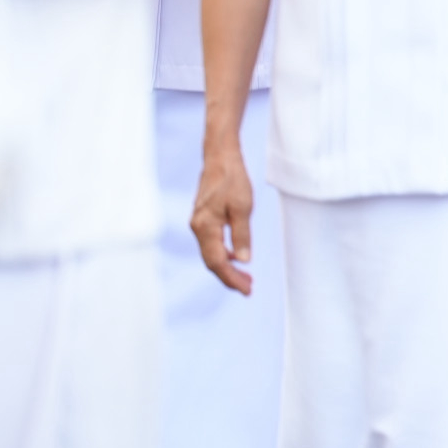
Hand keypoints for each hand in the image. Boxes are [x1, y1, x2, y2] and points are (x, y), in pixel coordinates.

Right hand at [191, 145, 255, 294]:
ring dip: (227, 267)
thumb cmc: (233, 179)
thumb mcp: (243, 207)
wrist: (220, 157)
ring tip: (246, 277)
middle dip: (229, 277)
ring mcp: (199, 223)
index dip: (231, 278)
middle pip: (212, 261)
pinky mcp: (203, 218)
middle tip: (249, 288)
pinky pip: (212, 243)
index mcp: (205, 227)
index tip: (246, 290)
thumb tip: (244, 260)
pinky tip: (237, 257)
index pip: (218, 262)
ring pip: (211, 253)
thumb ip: (242, 235)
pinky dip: (224, 254)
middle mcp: (198, 228)